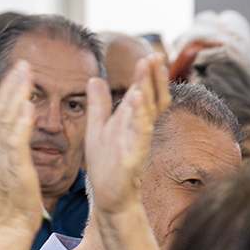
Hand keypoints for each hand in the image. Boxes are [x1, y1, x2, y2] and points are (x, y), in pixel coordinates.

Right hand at [0, 62, 46, 235]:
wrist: (7, 229)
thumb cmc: (11, 203)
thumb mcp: (2, 167)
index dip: (7, 90)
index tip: (18, 70)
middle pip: (0, 109)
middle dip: (11, 84)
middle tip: (22, 61)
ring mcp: (2, 158)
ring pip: (5, 120)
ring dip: (15, 94)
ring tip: (25, 72)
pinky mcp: (14, 170)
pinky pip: (15, 142)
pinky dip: (20, 123)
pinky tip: (27, 106)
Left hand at [84, 53, 168, 215]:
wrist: (108, 194)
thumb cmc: (106, 163)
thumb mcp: (97, 126)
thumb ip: (99, 103)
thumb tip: (94, 79)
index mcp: (131, 120)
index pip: (144, 92)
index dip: (148, 74)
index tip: (151, 55)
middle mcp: (139, 128)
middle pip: (151, 97)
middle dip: (153, 76)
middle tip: (155, 56)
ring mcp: (138, 142)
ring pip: (147, 112)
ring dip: (147, 90)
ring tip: (147, 69)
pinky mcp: (133, 157)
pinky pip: (139, 134)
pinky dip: (138, 117)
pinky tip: (136, 101)